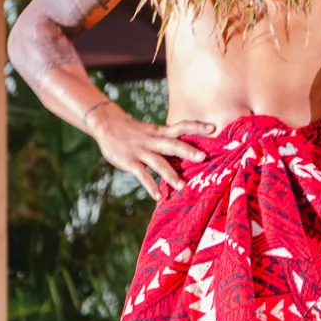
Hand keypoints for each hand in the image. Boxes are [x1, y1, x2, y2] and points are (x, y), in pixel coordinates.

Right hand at [88, 102, 214, 195]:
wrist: (106, 124)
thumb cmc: (133, 131)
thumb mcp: (151, 131)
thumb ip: (166, 139)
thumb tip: (187, 150)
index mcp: (160, 132)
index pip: (181, 127)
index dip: (197, 127)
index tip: (213, 128)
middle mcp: (152, 140)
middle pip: (172, 144)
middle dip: (187, 151)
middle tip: (203, 157)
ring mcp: (140, 150)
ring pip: (158, 162)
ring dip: (170, 175)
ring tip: (182, 187)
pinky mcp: (129, 161)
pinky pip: (141, 175)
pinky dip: (150, 186)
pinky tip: (158, 196)